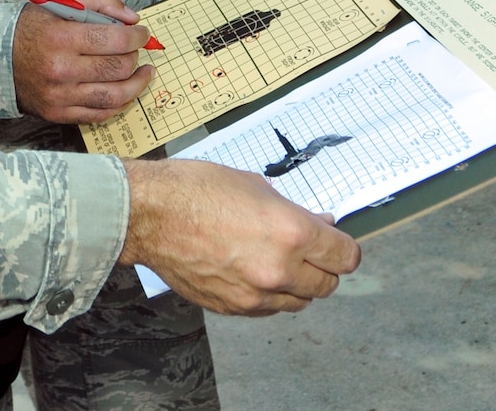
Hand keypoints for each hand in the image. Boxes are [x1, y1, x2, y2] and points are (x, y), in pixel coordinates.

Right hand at [12, 0, 153, 123]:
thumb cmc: (31, 26)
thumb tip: (132, 18)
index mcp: (62, 37)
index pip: (115, 40)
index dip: (137, 37)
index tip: (142, 34)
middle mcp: (61, 69)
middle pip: (118, 68)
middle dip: (135, 57)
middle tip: (136, 50)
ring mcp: (60, 95)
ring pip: (114, 96)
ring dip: (136, 84)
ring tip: (143, 74)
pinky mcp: (58, 113)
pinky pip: (100, 114)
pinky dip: (119, 103)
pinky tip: (126, 92)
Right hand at [118, 158, 358, 315]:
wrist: (149, 214)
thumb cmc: (196, 190)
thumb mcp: (256, 186)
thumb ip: (293, 211)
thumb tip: (319, 225)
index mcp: (292, 233)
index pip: (345, 257)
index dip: (344, 249)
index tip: (337, 243)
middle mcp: (279, 270)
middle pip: (326, 286)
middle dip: (322, 268)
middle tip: (309, 251)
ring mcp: (254, 295)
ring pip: (298, 302)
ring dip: (296, 285)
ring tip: (276, 261)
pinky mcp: (232, 308)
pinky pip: (266, 309)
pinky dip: (268, 295)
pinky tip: (252, 271)